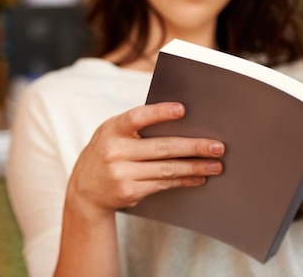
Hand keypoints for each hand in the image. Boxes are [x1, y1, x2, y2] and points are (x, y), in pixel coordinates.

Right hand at [66, 101, 224, 221]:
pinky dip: (183, 180)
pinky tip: (198, 177)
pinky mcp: (129, 191)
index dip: (159, 113)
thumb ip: (136, 126)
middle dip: (193, 147)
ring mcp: (121, 173)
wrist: (84, 188)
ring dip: (194, 166)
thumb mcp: (112, 133)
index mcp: (112, 129)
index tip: (182, 110)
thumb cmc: (107, 151)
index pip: (137, 117)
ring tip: (215, 164)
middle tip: (218, 146)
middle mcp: (114, 151)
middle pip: (161, 148)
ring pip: (166, 169)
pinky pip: (163, 184)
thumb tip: (181, 121)